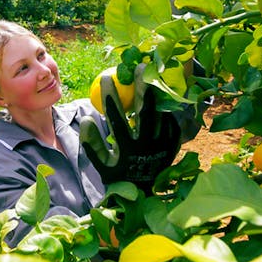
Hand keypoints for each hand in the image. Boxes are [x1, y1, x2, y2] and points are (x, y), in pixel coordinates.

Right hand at [80, 65, 180, 193]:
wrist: (143, 194)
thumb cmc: (118, 175)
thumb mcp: (101, 164)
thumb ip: (92, 143)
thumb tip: (87, 119)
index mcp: (127, 149)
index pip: (116, 118)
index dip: (110, 97)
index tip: (106, 78)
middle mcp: (147, 146)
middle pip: (146, 111)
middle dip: (142, 87)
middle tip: (139, 67)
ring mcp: (163, 146)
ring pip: (161, 114)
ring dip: (157, 93)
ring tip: (153, 75)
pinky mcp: (173, 146)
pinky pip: (171, 122)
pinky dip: (165, 108)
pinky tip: (160, 95)